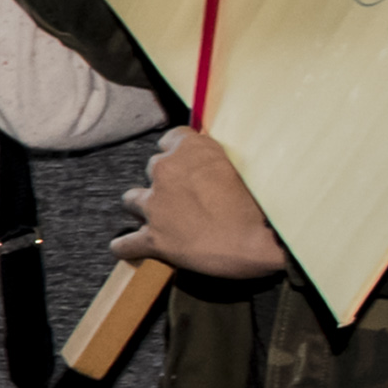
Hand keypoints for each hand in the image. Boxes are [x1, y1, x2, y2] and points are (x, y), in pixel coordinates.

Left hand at [115, 128, 286, 279]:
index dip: (180, 153)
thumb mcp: (245, 167)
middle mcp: (166, 170)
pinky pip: (125, 243)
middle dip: (166, 182)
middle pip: (153, 169)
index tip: (190, 166)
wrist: (262, 242)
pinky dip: (129, 247)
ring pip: (131, 200)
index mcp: (191, 149)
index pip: (171, 138)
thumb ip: (219, 160)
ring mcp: (155, 205)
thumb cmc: (262, 205)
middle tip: (187, 198)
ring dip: (145, 208)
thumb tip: (212, 162)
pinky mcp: (153, 237)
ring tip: (164, 220)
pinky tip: (137, 249)